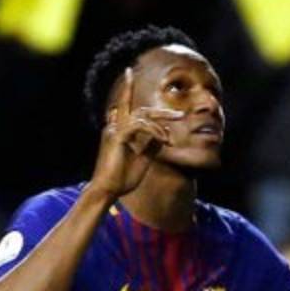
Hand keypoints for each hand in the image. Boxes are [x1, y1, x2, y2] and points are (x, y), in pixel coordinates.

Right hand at [90, 68, 182, 199]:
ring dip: (160, 126)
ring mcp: (115, 129)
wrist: (108, 190)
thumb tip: (164, 132)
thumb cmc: (123, 178)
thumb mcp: (144, 159)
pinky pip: (140, 125)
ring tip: (169, 140)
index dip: (142, 100)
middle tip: (181, 115)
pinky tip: (163, 141)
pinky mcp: (117, 136)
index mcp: (121, 131)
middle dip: (162, 112)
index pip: (133, 110)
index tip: (161, 101)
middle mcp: (116, 126)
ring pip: (142, 116)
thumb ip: (152, 144)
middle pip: (142, 110)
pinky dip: (154, 131)